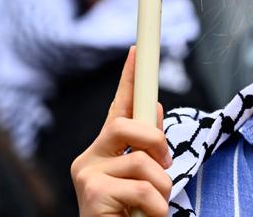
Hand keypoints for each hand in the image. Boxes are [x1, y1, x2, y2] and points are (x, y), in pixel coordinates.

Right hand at [71, 47, 172, 216]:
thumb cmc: (130, 212)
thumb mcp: (143, 175)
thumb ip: (146, 146)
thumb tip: (154, 108)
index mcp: (104, 151)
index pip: (117, 107)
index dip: (128, 78)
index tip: (137, 51)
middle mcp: (89, 157)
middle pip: (126, 125)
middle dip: (155, 142)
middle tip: (165, 165)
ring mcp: (87, 175)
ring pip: (141, 161)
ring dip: (161, 186)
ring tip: (153, 206)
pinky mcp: (91, 193)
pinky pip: (143, 188)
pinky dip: (157, 207)